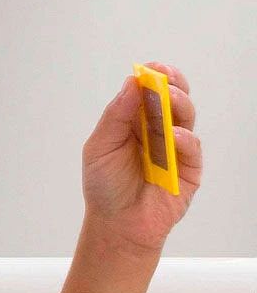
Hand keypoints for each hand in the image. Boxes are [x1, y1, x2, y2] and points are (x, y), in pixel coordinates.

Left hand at [82, 62, 202, 255]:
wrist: (116, 224)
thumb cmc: (105, 186)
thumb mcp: (99, 148)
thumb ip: (115, 117)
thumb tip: (130, 84)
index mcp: (134, 122)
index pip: (149, 93)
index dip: (153, 78)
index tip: (152, 68)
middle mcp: (157, 130)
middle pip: (173, 100)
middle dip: (171, 84)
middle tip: (165, 76)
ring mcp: (175, 148)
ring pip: (185, 118)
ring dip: (178, 105)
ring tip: (168, 97)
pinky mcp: (189, 168)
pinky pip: (192, 147)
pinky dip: (183, 138)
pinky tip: (173, 134)